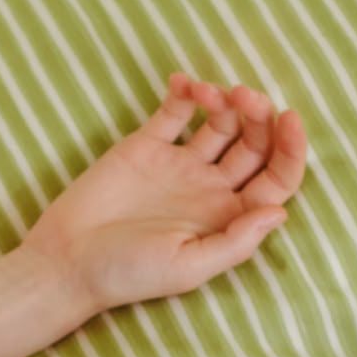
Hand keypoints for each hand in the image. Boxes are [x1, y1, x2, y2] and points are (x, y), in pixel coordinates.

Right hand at [17, 75, 307, 318]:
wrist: (65, 261)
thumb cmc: (127, 274)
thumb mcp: (188, 269)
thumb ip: (236, 242)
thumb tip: (280, 211)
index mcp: (229, 218)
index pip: (276, 178)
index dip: (290, 149)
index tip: (289, 118)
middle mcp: (212, 188)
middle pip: (253, 144)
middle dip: (258, 117)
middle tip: (245, 97)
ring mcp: (180, 165)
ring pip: (220, 124)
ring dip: (226, 102)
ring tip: (212, 91)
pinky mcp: (146, 147)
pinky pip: (174, 114)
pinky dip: (184, 94)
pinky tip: (183, 83)